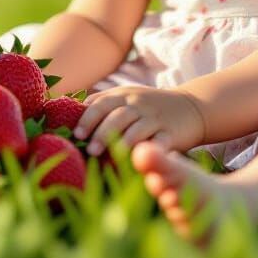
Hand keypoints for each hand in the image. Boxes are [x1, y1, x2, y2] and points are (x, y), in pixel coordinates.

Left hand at [73, 85, 206, 155]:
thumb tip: (67, 114)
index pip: (102, 103)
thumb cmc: (149, 107)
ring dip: (123, 143)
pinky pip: (161, 143)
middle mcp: (139, 105)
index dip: (88, 118)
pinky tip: (142, 161)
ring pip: (138, 129)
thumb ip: (102, 104)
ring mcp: (156, 119)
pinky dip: (152, 152)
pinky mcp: (171, 133)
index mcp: (124, 95)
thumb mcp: (126, 98)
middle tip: (90, 149)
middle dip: (102, 132)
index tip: (76, 134)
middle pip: (118, 116)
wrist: (191, 106)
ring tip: (111, 156)